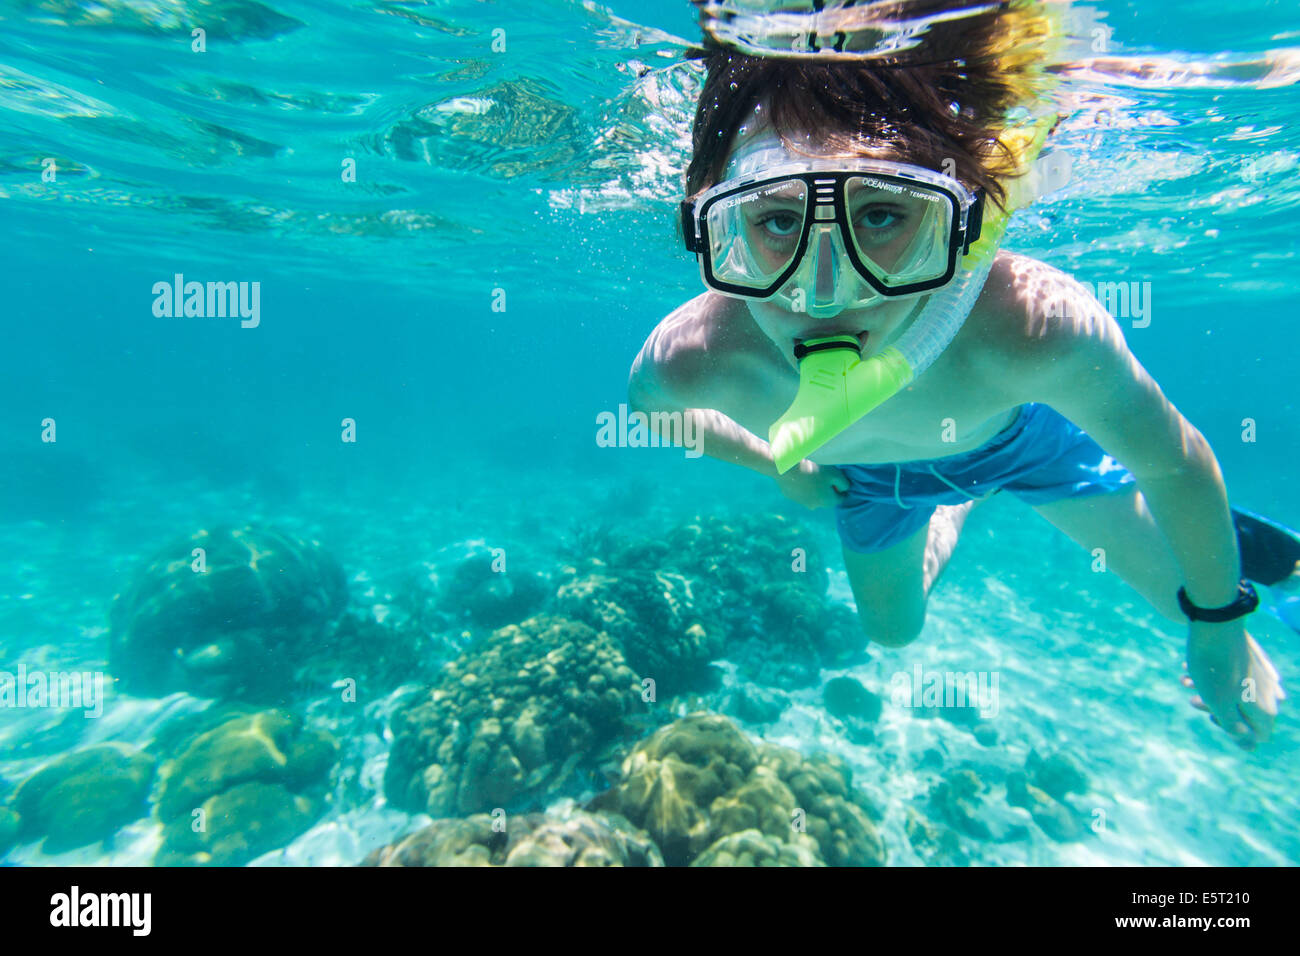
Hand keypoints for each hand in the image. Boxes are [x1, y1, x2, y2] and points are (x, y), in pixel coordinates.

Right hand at [773, 459, 848, 509]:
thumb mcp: (835, 473)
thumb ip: (844, 483)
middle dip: (828, 490)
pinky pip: (800, 492)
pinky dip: (803, 486)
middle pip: (826, 499)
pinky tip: (800, 475)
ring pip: (812, 496)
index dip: (843, 491)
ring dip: (814, 488)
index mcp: (827, 501)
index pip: (841, 499)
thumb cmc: (814, 469)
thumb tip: (844, 489)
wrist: (786, 467)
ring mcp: (801, 502)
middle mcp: (815, 505)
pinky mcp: (790, 496)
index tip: (842, 483)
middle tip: (826, 476)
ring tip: (812, 474)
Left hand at [1182, 619, 1284, 749]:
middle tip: (1193, 699)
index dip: (1235, 733)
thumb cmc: (1214, 668)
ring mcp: (1261, 676)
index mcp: (1265, 708)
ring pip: (1233, 693)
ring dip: (1207, 691)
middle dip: (1216, 709)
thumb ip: (1235, 728)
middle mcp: (1269, 693)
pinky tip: (1189, 669)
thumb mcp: (1220, 705)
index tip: (1215, 717)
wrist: (1215, 625)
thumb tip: (1250, 746)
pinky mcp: (1249, 661)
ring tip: (1186, 680)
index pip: (1257, 736)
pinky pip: (1231, 676)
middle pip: (1245, 714)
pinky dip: (1211, 675)